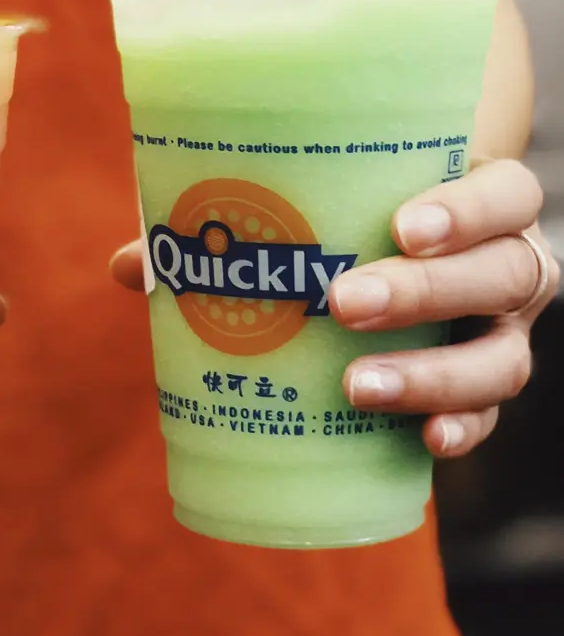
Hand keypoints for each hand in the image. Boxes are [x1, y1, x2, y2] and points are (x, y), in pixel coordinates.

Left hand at [109, 160, 557, 458]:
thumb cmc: (351, 236)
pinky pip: (489, 416)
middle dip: (426, 292)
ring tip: (356, 385)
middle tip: (341, 304)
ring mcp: (499, 333)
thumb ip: (225, 235)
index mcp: (472, 205)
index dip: (468, 208)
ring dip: (433, 374)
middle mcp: (505, 268)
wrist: (401, 278)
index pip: (505, 193)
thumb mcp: (307, 222)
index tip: (400, 227)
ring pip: (501, 357)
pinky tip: (424, 442)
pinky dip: (462, 428)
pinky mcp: (481, 390)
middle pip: (505, 274)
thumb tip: (130, 266)